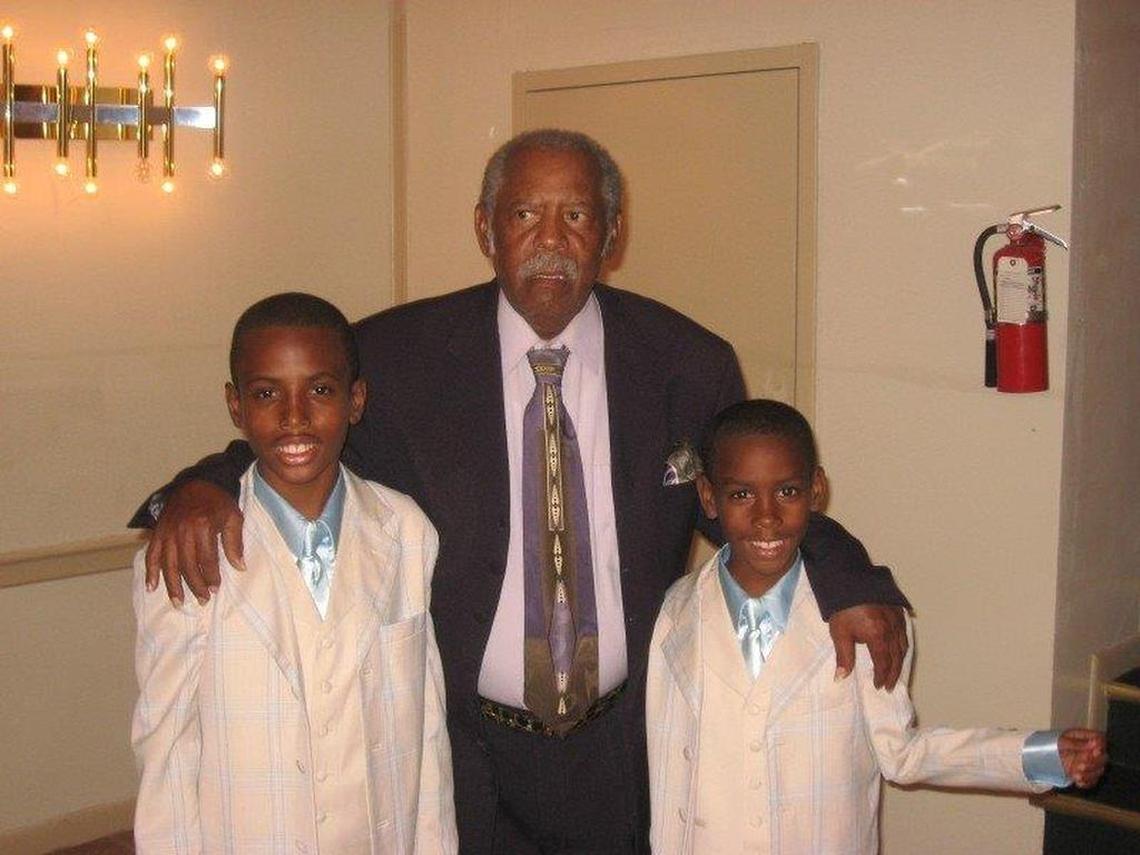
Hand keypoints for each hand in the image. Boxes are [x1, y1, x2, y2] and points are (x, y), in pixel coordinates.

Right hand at [144, 480, 244, 606]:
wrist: (194, 484)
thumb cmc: (217, 502)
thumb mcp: (233, 517)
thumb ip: (235, 542)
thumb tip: (239, 567)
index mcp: (202, 526)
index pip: (207, 559)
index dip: (211, 576)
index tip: (215, 590)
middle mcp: (182, 531)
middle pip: (187, 565)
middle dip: (194, 585)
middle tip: (202, 600)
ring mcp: (167, 532)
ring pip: (168, 564)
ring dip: (172, 585)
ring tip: (178, 602)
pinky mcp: (158, 532)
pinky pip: (151, 555)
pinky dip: (150, 571)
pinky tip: (151, 587)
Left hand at [828, 604, 906, 689]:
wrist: (848, 579)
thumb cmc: (842, 606)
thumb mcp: (840, 633)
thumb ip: (844, 657)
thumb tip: (841, 678)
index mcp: (878, 635)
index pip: (883, 662)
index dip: (881, 675)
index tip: (879, 685)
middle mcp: (891, 628)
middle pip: (896, 656)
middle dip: (893, 672)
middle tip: (889, 685)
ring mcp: (897, 618)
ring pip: (903, 645)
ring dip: (900, 660)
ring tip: (895, 671)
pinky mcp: (898, 610)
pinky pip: (904, 632)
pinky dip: (903, 645)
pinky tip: (899, 648)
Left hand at [1058, 728, 1106, 788]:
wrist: (1045, 757)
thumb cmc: (1053, 745)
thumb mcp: (1063, 741)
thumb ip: (1078, 743)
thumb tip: (1094, 743)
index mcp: (1086, 738)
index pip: (1101, 741)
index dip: (1101, 747)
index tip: (1095, 751)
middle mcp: (1092, 751)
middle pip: (1103, 758)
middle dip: (1093, 763)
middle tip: (1081, 765)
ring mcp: (1091, 764)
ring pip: (1099, 771)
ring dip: (1089, 774)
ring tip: (1076, 773)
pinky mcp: (1088, 775)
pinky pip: (1092, 781)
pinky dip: (1086, 782)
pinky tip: (1077, 780)